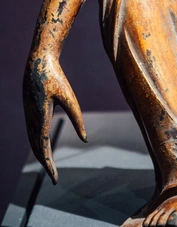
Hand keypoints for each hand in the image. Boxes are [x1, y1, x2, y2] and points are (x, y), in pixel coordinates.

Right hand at [23, 52, 86, 182]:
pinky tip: (44, 148)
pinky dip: (37, 144)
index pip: (44, 148)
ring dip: (40, 155)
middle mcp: (31, 119)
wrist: (39, 62)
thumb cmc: (56, 77)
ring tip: (50, 166)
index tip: (55, 178)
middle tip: (55, 178)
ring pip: (32, 141)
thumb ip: (77, 119)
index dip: (49, 165)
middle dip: (45, 164)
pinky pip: (31, 133)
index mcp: (40, 117)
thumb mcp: (70, 97)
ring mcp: (27, 115)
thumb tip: (85, 139)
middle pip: (36, 149)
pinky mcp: (28, 111)